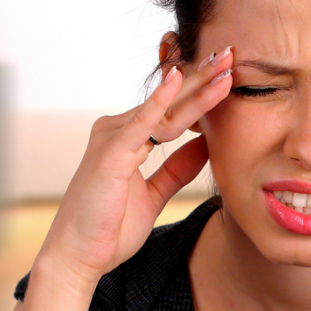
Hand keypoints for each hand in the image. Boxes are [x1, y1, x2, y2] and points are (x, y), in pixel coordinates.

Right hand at [38, 48, 234, 284]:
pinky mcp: (110, 153)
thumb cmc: (109, 228)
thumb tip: (205, 145)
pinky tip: (177, 80)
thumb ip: (177, 169)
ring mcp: (113, 138)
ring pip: (165, 109)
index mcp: (128, 139)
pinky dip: (160, 101)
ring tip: (224, 65)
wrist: (79, 257)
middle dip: (202, 78)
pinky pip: (141, 123)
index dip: (201, 93)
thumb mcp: (154, 194)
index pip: (173, 110)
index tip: (228, 76)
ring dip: (196, 86)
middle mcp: (118, 131)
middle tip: (231, 54)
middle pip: (170, 101)